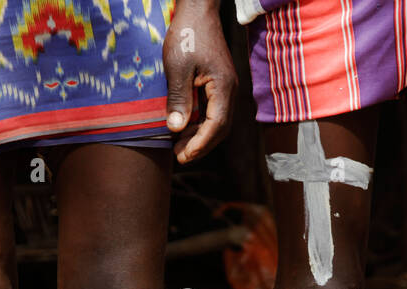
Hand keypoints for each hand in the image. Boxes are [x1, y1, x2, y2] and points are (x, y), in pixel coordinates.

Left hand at [163, 0, 236, 164]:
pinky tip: (185, 127)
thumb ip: (179, 98)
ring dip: (200, 137)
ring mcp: (226, 87)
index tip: (184, 155)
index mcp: (223, 87)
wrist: (197, 10)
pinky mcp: (219, 84)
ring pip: (218, 122)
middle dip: (201, 146)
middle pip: (221, 129)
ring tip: (179, 146)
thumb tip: (177, 129)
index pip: (217, 125)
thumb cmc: (187, 34)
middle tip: (180, 157)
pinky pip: (214, 111)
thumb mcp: (177, 67)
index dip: (201, 144)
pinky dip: (201, 124)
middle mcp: (230, 90)